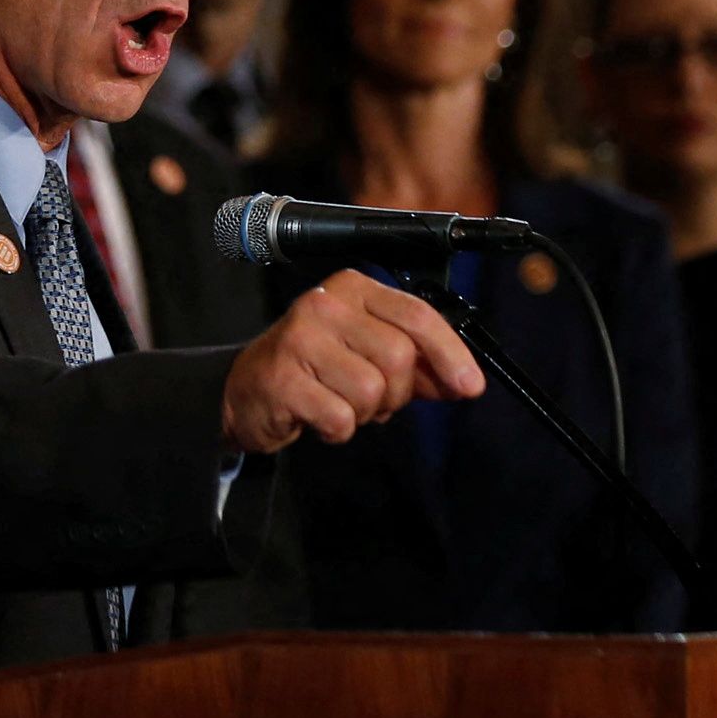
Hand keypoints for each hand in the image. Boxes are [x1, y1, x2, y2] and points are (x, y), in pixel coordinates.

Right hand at [221, 269, 484, 452]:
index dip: (450, 354)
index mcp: (353, 288)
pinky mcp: (282, 376)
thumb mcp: (368, 355)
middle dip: (396, 393)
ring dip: (365, 413)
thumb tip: (464, 383)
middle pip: (399, 357)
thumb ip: (417, 365)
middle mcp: (326, 303)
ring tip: (340, 404)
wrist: (247, 391)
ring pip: (372, 390)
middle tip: (374, 401)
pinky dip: (338, 429)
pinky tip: (318, 417)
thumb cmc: (315, 370)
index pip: (417, 315)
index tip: (469, 387)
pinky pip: (340, 418)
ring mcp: (300, 338)